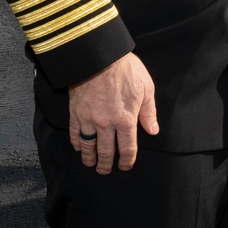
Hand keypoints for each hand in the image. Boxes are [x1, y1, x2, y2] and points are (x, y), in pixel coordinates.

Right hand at [69, 52, 159, 173]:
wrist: (99, 57)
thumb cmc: (126, 70)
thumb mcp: (146, 88)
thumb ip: (149, 112)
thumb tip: (153, 131)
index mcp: (126, 119)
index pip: (127, 148)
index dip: (127, 160)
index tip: (125, 166)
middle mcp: (106, 124)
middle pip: (106, 152)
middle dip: (106, 164)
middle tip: (106, 170)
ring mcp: (89, 119)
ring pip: (88, 146)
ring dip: (90, 158)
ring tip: (91, 163)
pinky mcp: (75, 113)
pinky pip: (75, 134)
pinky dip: (77, 143)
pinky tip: (79, 147)